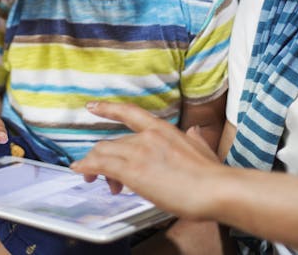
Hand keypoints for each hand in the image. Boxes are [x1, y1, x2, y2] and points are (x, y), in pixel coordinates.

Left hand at [70, 101, 223, 218]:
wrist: (216, 189)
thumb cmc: (213, 176)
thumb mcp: (203, 148)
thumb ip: (194, 138)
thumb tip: (194, 131)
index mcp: (164, 129)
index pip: (130, 113)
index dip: (108, 109)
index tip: (92, 107)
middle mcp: (148, 137)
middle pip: (113, 142)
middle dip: (106, 159)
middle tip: (110, 181)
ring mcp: (138, 152)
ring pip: (103, 152)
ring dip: (94, 166)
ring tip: (95, 181)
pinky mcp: (131, 170)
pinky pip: (100, 164)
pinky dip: (86, 167)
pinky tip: (81, 172)